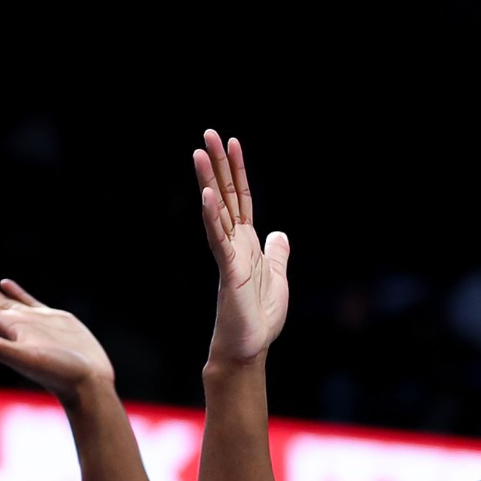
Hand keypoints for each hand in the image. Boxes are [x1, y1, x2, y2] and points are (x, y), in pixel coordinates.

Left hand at [0, 265, 113, 404]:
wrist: (88, 382)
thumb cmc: (60, 373)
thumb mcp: (25, 358)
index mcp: (6, 329)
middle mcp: (15, 324)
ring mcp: (33, 322)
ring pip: (2, 299)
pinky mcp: (53, 320)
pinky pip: (28, 301)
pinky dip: (15, 291)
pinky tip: (7, 283)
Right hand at [194, 130, 289, 365]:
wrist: (249, 348)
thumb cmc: (259, 317)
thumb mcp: (278, 277)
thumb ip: (277, 254)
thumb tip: (280, 234)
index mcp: (246, 242)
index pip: (241, 198)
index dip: (238, 170)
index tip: (232, 142)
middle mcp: (234, 242)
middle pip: (225, 195)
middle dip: (218, 164)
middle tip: (208, 133)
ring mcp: (229, 254)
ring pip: (217, 211)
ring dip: (209, 181)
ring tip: (199, 152)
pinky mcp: (229, 270)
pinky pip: (219, 239)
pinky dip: (213, 217)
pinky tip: (208, 195)